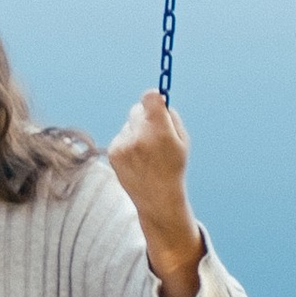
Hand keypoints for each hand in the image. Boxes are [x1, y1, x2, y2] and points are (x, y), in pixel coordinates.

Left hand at [107, 89, 204, 296]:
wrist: (157, 198)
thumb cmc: (173, 167)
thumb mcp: (182, 141)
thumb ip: (170, 117)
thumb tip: (158, 98)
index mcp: (161, 131)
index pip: (150, 98)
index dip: (154, 97)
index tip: (156, 102)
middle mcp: (140, 136)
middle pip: (137, 109)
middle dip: (145, 116)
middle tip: (155, 131)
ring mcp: (124, 144)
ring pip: (128, 124)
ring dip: (136, 132)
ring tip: (147, 153)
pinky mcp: (113, 151)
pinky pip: (121, 136)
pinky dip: (128, 143)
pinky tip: (136, 160)